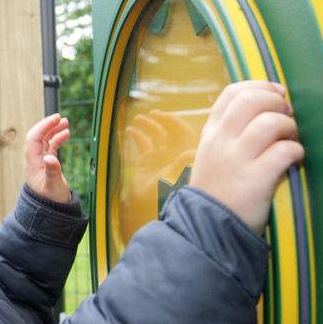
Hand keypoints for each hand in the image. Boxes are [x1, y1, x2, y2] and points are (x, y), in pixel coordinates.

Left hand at [24, 113, 72, 203]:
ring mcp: (41, 162)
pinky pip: (50, 146)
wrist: (51, 211)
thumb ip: (52, 171)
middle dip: (48, 125)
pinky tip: (66, 133)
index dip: (43, 126)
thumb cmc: (51, 201)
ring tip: (65, 122)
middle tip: (60, 117)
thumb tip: (50, 157)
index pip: (34, 138)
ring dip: (53, 130)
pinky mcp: (47, 164)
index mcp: (33, 163)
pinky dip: (57, 138)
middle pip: (38, 136)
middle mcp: (35, 160)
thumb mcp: (53, 186)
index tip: (56, 118)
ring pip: (45, 140)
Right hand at [116, 110, 196, 244]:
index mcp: (183, 154)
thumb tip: (193, 152)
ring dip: (147, 125)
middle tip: (152, 114)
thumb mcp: (176, 180)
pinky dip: (136, 136)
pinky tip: (129, 131)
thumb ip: (183, 166)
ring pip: (155, 135)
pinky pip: (142, 144)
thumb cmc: (167, 196)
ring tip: (138, 119)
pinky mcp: (146, 161)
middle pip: (169, 131)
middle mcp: (172, 153)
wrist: (150, 209)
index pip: (183, 133)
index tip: (163, 116)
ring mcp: (159, 156)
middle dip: (161, 120)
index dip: (175, 122)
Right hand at [189, 81, 303, 233]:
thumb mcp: (212, 158)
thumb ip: (231, 135)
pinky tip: (295, 160)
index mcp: (211, 134)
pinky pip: (284, 151)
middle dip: (277, 102)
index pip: (232, 93)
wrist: (207, 231)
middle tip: (288, 116)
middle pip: (251, 100)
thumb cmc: (218, 194)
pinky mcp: (255, 180)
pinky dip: (296, 151)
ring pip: (270, 122)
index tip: (277, 93)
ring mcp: (236, 160)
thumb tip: (268, 111)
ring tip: (291, 140)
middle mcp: (221, 142)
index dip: (260, 86)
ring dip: (289, 127)